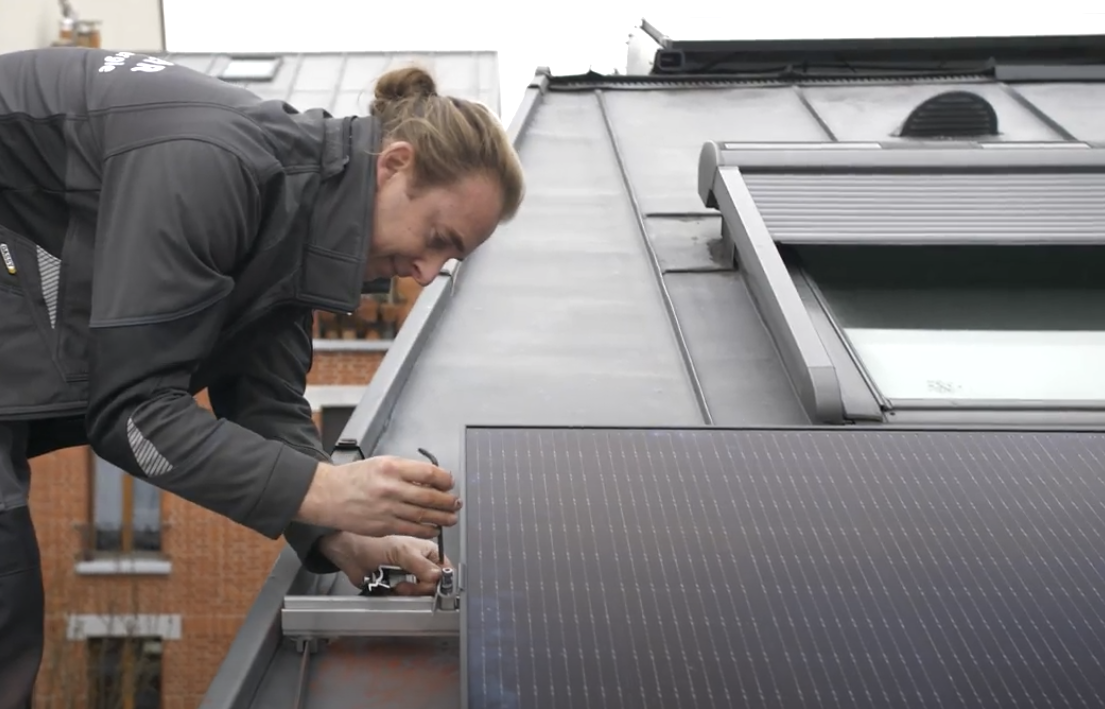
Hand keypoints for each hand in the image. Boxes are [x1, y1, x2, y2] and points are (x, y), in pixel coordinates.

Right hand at [297, 455, 460, 538]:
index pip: (428, 473)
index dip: (445, 480)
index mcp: (392, 467)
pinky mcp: (383, 526)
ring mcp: (388, 509)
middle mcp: (391, 488)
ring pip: (423, 515)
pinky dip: (427, 530)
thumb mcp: (381, 463)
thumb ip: (406, 470)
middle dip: (448, 501)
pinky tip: (434, 529)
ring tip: (451, 517)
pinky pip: (411, 530)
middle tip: (456, 502)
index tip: (450, 482)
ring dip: (442, 518)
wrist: (328, 495)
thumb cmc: (354, 478)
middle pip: (429, 496)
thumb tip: (430, 478)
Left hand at [319, 532, 453, 595]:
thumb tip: (438, 577)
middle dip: (421, 589)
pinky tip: (392, 590)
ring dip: (410, 594)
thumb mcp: (400, 551)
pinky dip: (400, 598)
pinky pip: (406, 599)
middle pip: (434, 586)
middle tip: (407, 586)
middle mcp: (422, 564)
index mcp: (428, 551)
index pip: (445, 570)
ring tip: (397, 587)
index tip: (431, 585)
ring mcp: (410, 577)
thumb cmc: (374, 543)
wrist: (350, 553)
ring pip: (421, 595)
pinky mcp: (398, 588)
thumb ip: (420, 564)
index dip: (441, 580)